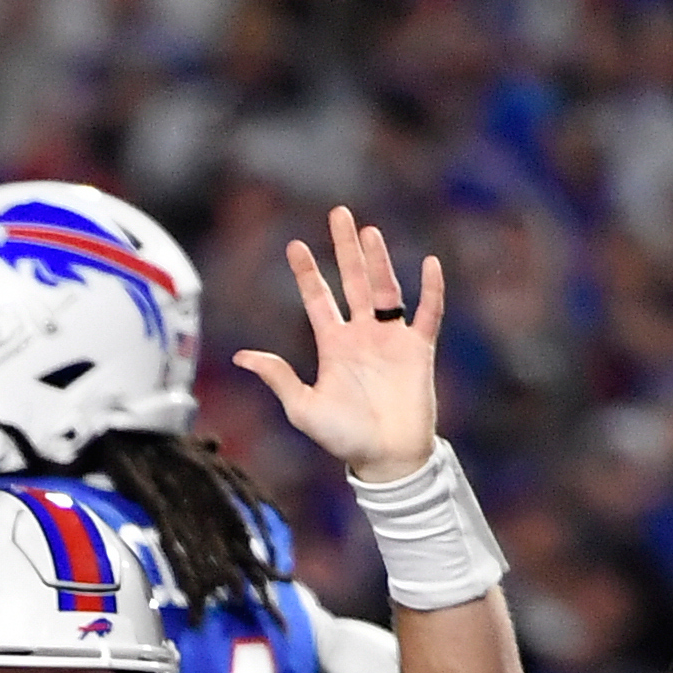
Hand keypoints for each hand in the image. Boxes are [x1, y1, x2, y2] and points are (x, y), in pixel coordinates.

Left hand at [232, 207, 443, 484]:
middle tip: (339, 213)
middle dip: (344, 249)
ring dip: (378, 261)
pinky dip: (431, 290)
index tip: (295, 246)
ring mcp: (391, 340)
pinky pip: (428, 313)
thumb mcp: (303, 408)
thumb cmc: (344, 438)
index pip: (318, 299)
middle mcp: (362, 335)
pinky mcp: (419, 350)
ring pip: (385, 289)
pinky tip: (431, 264)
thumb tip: (241, 357)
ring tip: (369, 231)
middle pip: (352, 281)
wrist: (386, 459)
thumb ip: (278, 378)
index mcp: (333, 345)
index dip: (308, 273)